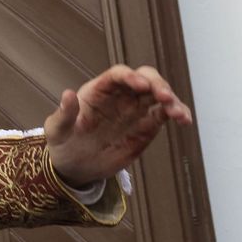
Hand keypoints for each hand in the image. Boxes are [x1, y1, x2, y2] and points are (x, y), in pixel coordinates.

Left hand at [44, 65, 191, 185]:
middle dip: (157, 84)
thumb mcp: (57, 130)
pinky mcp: (146, 125)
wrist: (75, 166)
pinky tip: (184, 120)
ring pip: (159, 95)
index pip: (117, 75)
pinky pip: (164, 115)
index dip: (130, 76)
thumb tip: (68, 94)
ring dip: (171, 100)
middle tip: (164, 97)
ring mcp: (135, 109)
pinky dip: (177, 114)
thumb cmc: (63, 142)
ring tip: (177, 113)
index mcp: (98, 91)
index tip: (140, 84)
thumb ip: (63, 114)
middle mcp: (120, 95)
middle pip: (145, 78)